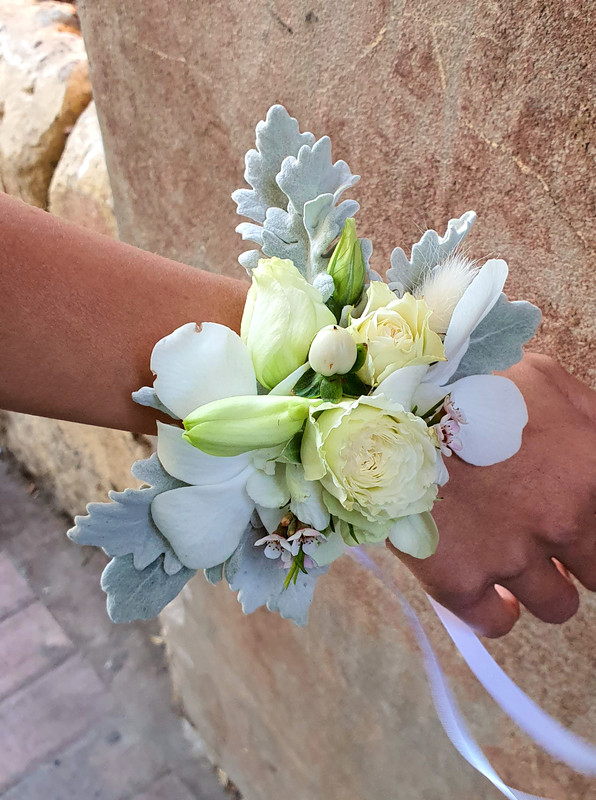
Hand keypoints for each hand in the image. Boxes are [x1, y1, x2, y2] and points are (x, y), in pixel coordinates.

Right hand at [390, 353, 595, 636]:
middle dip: (575, 558)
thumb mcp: (542, 378)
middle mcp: (561, 521)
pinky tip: (491, 594)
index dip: (592, 527)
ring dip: (541, 586)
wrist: (385, 404)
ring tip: (514, 558)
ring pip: (556, 605)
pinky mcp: (458, 578)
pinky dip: (496, 612)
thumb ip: (587, 417)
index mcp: (590, 471)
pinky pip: (495, 622)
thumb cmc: (464, 382)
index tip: (579, 529)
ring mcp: (510, 556)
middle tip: (543, 533)